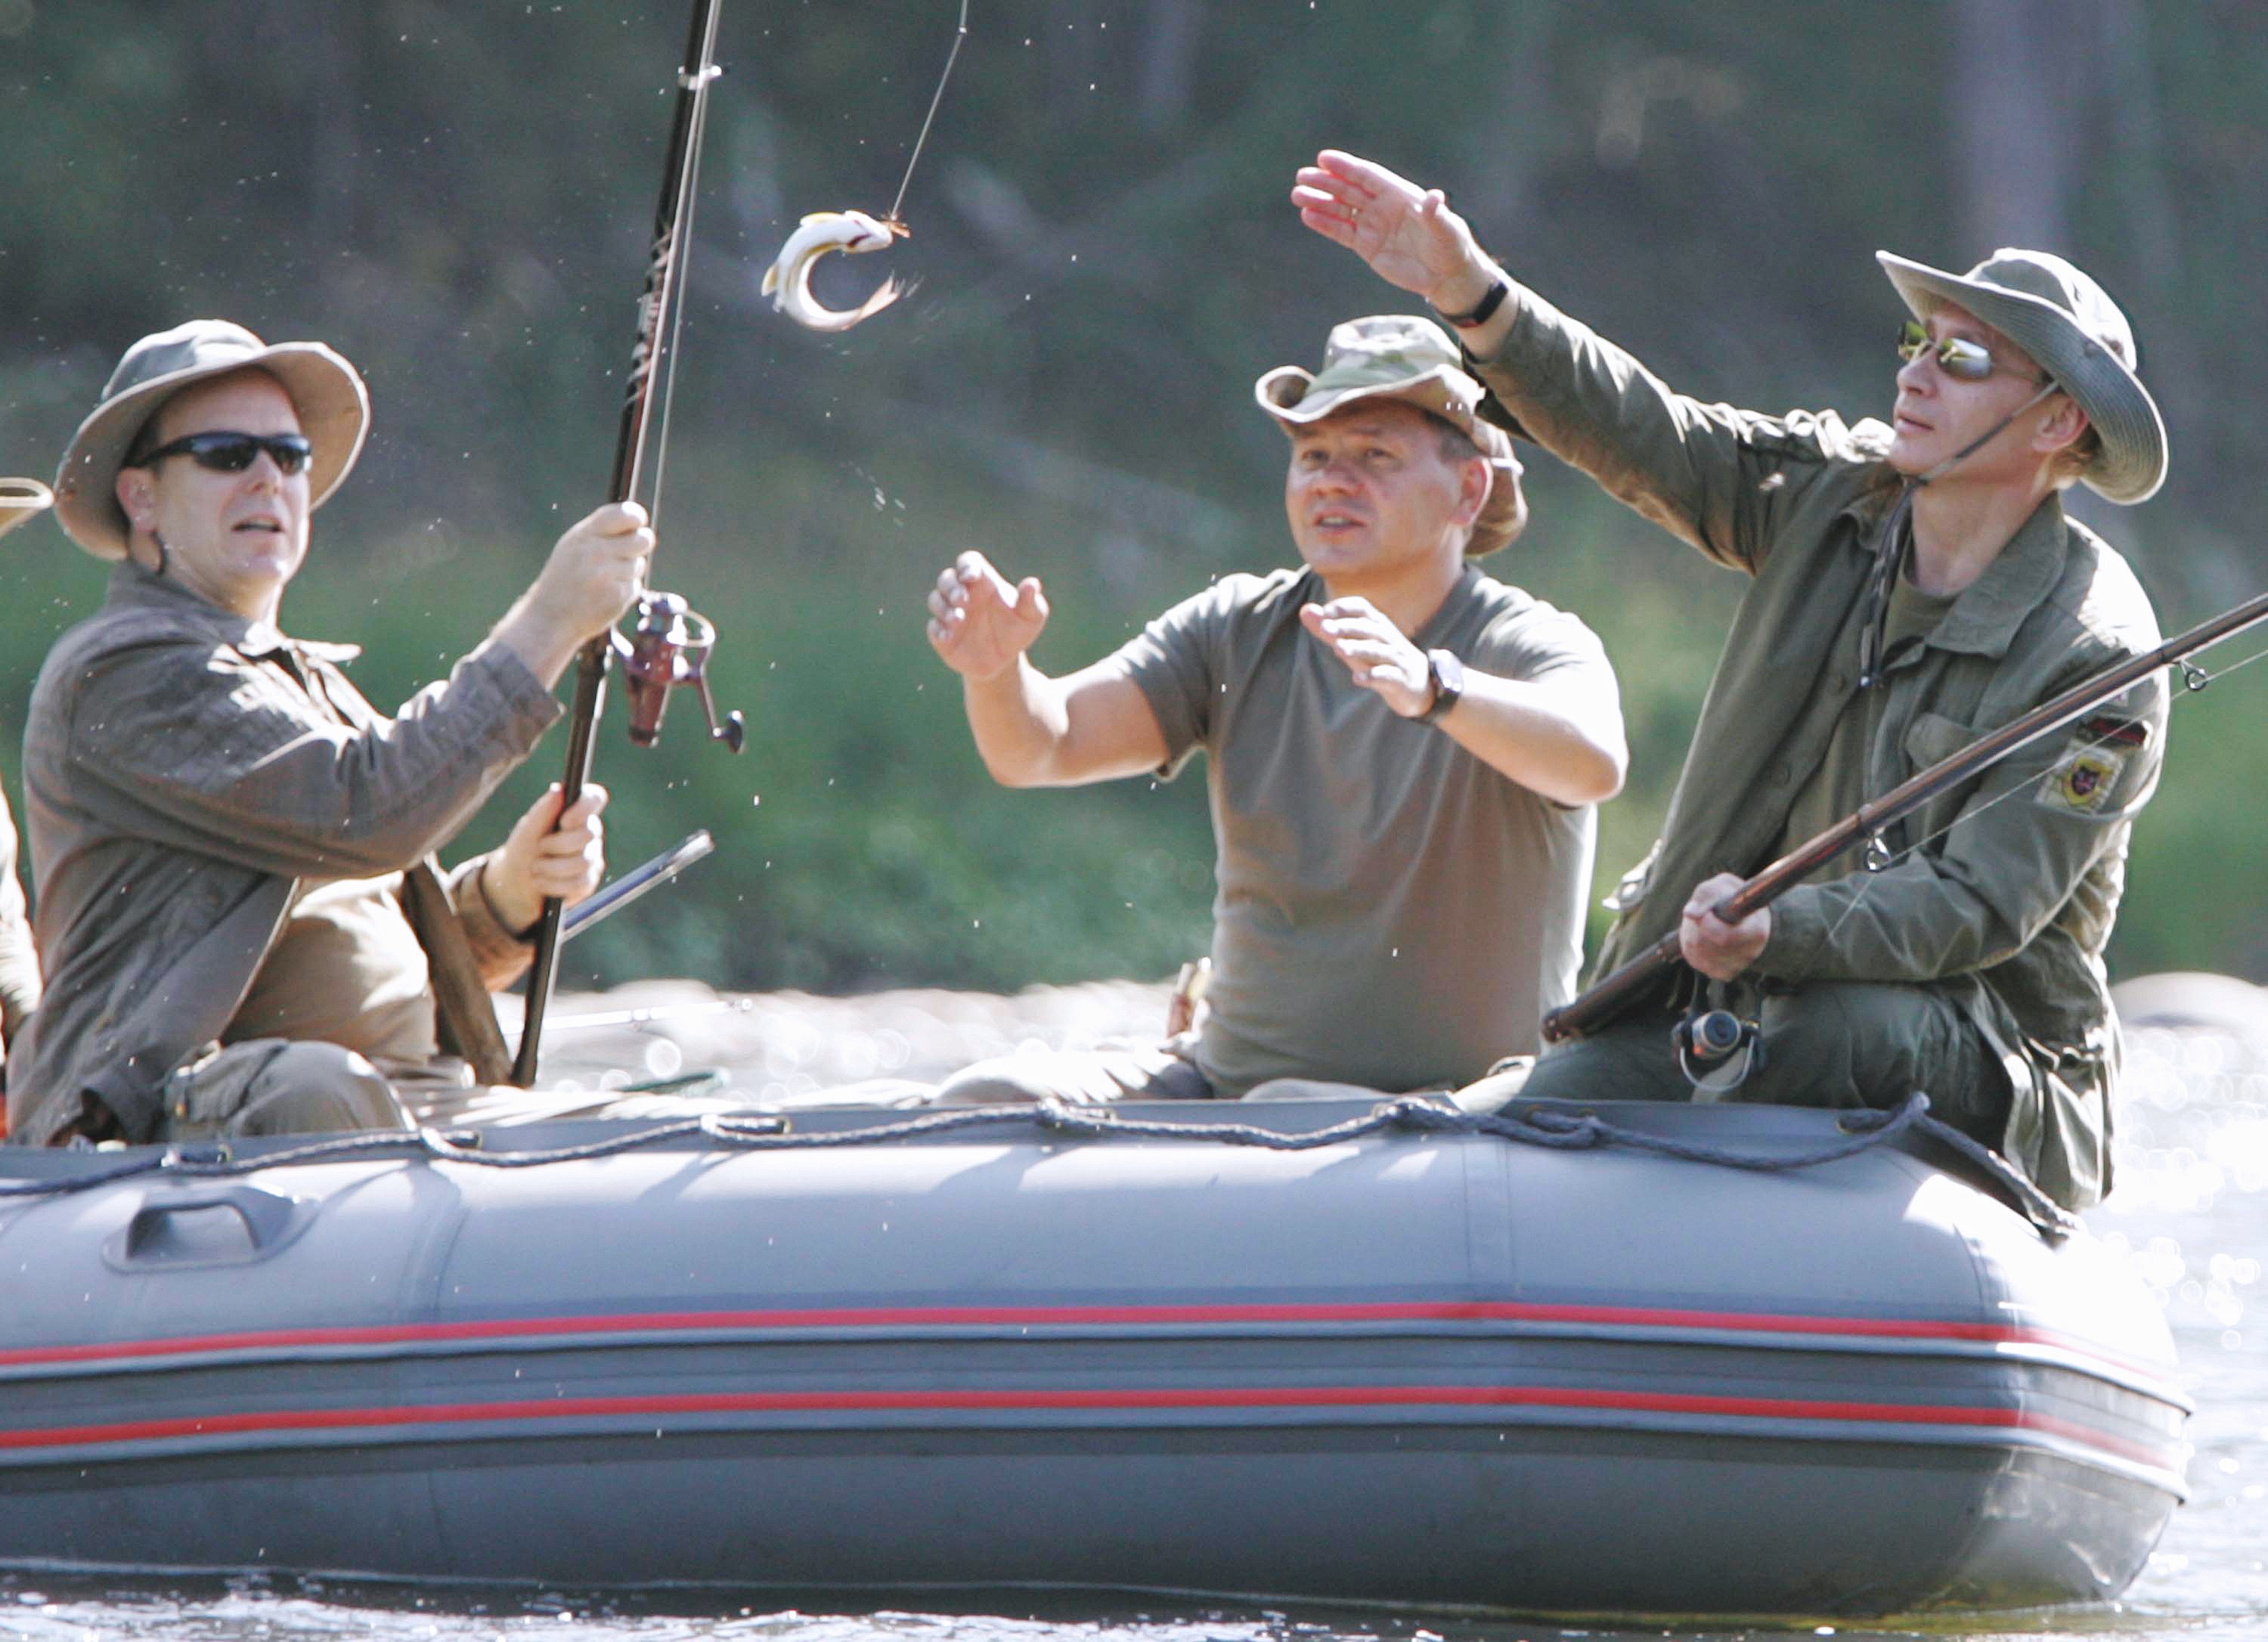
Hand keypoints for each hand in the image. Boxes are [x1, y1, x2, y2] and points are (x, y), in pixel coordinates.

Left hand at [480, 783, 607, 935]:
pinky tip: (542, 883)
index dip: (585, 806)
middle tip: (540, 847)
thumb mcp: (527, 830)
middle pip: (589, 833)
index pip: (595, 798)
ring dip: (552, 867)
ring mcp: (591, 858)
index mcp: (575, 813)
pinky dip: (554, 885)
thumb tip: (559, 789)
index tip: (565, 820)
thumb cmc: (522, 850)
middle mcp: (589, 833)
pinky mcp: (588, 882)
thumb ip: (543, 811)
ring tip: (535, 869)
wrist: (514, 884)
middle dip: (558, 844)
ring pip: (583, 861)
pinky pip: (580, 883)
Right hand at [532, 502, 651, 641]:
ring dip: (628, 572)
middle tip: (626, 553)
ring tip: (603, 580)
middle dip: (640, 545)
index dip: (637, 517)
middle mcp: (596, 552)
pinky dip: (624, 591)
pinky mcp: (617, 597)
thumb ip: (601, 531)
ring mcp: (607, 575)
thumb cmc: (565, 578)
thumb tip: (639, 518)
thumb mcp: (573, 546)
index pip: (624, 515)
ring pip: (639, 564)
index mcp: (584, 535)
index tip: (639, 523)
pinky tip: (604, 595)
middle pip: (643, 539)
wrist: (550, 617)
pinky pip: (635, 586)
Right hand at [927, 550, 1048, 681]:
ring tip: (958, 619)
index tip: (971, 576)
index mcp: (983, 583)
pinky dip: (938, 629)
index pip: (968, 562)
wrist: (1004, 661)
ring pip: (936, 600)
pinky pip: (933, 627)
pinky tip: (947, 636)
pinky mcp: (942, 634)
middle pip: (947, 578)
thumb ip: (1031, 601)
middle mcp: (963, 594)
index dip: (966, 565)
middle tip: (962, 600)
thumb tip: (1032, 584)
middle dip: (951, 587)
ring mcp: (950, 613)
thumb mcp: (1032, 617)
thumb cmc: (1018, 630)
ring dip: (944, 608)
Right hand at [1290, 150, 1497, 313]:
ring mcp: (1373, 226)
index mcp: (1399, 194)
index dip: (1346, 167)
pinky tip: (1307, 216)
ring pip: (1341, 209)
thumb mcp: (1446, 229)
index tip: (1324, 158)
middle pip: (1349, 189)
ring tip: (1297, 195)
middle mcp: (1382, 206)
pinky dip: (1325, 224)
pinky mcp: (1366, 246)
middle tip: (1302, 176)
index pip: (1368, 176)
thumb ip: (1435, 214)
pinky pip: (1342, 232)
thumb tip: (1434, 197)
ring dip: (1319, 202)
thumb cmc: (1451, 246)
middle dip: (1325, 182)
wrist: (1445, 276)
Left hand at [1300, 598, 1432, 716]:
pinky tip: (1357, 678)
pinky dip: (1374, 676)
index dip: (1345, 607)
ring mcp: (1397, 660)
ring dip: (1359, 648)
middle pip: (1369, 628)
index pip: (1363, 608)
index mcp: (1378, 626)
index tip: (1324, 612)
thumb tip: (1304, 610)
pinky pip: (1389, 676)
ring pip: (1379, 651)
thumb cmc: (1381, 661)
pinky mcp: (1401, 681)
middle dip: (1347, 627)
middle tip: (1324, 629)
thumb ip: (1331, 630)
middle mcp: (1389, 639)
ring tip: (1339, 649)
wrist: (1420, 687)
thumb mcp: (1356, 645)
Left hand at [1679, 871, 1769, 981]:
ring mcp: (1736, 966)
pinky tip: (1702, 936)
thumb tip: (1690, 913)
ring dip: (1691, 935)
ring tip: (1702, 924)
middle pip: (1705, 945)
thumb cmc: (1733, 897)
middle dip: (1696, 927)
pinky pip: (1695, 961)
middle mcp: (1749, 953)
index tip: (1704, 913)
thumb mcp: (1723, 885)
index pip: (1726, 938)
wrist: (1745, 916)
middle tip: (1703, 915)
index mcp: (1757, 932)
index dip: (1707, 925)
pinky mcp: (1722, 973)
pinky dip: (1691, 947)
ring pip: (1697, 953)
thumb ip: (1707, 894)